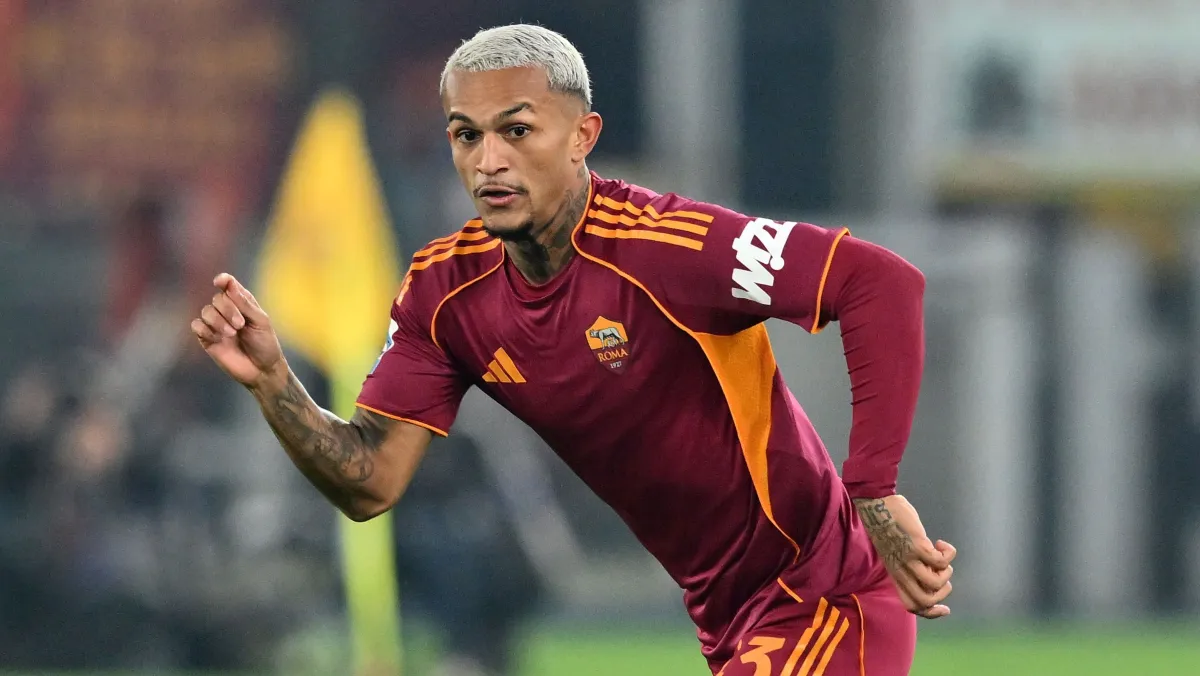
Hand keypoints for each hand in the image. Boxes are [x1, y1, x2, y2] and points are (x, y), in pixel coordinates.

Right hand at [190, 273, 285, 389]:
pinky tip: (217, 338)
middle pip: (217, 299)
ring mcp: (216, 325)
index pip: (228, 285)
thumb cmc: (265, 344)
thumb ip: (245, 303)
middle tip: (240, 325)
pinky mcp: (207, 338)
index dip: (223, 280)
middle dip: (228, 309)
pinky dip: (205, 330)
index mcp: (242, 303)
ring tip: (232, 334)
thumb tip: (230, 284)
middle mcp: (227, 311)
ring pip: (206, 311)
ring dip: (218, 321)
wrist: (262, 370)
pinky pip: (196, 326)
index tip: (220, 282)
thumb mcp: (260, 321)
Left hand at [854, 494, 955, 618]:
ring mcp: (908, 560)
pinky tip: (940, 543)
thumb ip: (907, 565)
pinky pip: (940, 561)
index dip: (931, 613)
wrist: (876, 506)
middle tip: (944, 574)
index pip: (911, 606)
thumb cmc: (887, 527)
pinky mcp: (916, 547)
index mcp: (895, 575)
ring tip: (941, 556)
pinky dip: (948, 553)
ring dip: (947, 572)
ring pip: (935, 584)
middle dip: (943, 593)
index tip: (946, 609)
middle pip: (925, 601)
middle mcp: (901, 572)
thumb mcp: (894, 552)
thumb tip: (929, 569)